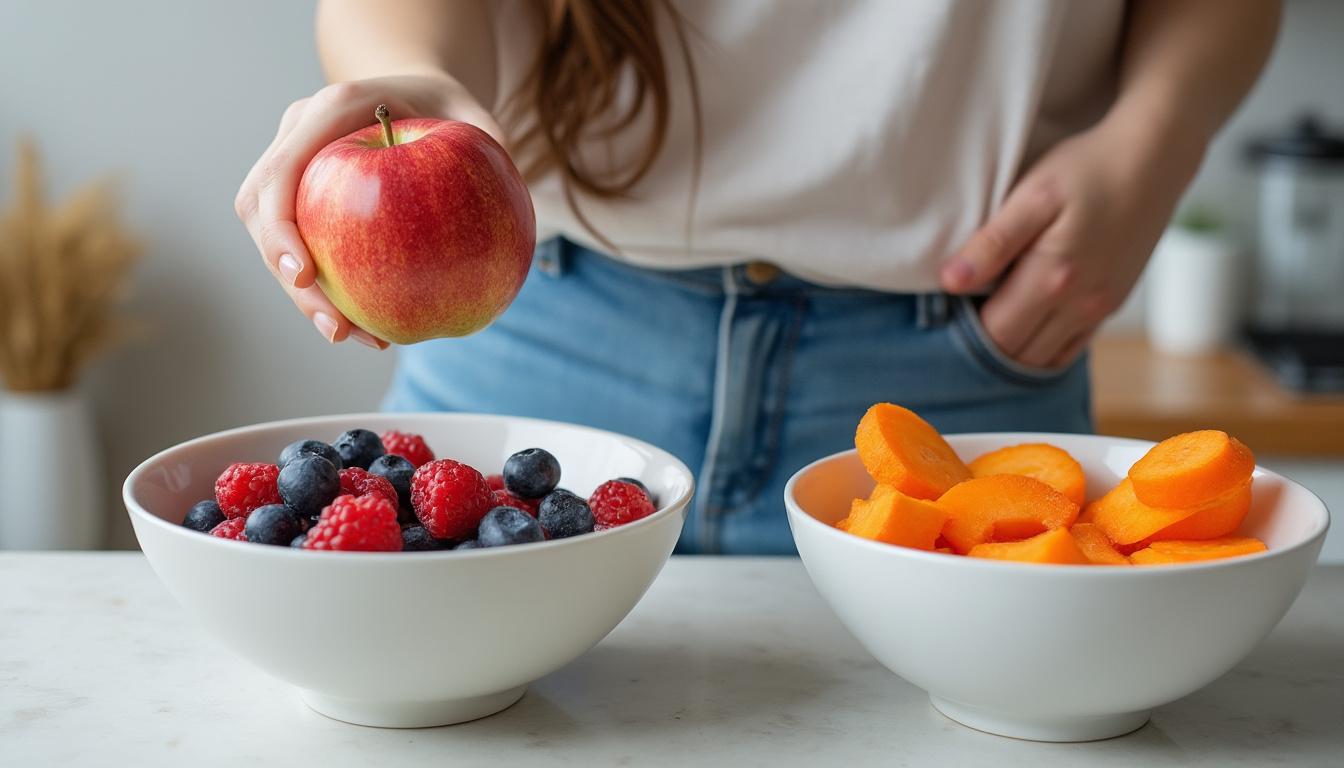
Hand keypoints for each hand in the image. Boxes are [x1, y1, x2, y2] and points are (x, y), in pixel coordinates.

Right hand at [234, 72, 503, 346]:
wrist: (415, 94)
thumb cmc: (448, 106)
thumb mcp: (473, 114)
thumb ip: (486, 142)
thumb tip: (510, 194)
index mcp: (332, 109)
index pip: (282, 171)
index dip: (281, 227)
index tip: (305, 276)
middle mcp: (301, 135)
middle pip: (262, 213)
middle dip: (290, 279)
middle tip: (337, 329)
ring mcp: (297, 168)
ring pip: (276, 240)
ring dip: (307, 296)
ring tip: (353, 336)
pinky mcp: (305, 200)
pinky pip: (305, 249)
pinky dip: (329, 291)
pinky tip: (366, 327)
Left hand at [940, 115, 1204, 367]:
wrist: (1154, 159)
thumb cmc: (1089, 169)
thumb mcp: (1032, 196)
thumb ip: (992, 243)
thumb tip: (950, 282)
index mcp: (1054, 279)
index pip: (995, 334)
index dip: (965, 327)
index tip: (950, 304)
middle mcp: (1081, 306)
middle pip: (1017, 353)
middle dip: (985, 342)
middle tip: (964, 311)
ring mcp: (1100, 310)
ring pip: (1043, 358)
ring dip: (1012, 348)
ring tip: (991, 315)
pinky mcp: (1112, 306)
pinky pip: (1069, 349)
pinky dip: (1042, 346)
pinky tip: (1024, 322)